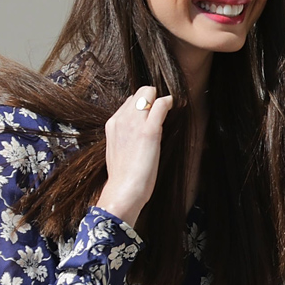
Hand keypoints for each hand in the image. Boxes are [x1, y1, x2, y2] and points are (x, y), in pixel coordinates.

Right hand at [95, 86, 172, 226]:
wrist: (123, 191)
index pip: (129, 102)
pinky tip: (172, 105)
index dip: (142, 106)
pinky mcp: (148, 131)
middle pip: (138, 93)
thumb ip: (125, 135)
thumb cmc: (123, 176)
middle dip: (151, 98)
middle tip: (160, 111)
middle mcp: (121, 119)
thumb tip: (137, 128)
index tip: (150, 114)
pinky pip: (160, 104)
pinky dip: (168, 102)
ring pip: (148, 92)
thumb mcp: (118, 150)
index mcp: (112, 124)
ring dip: (158, 99)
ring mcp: (134, 123)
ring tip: (166, 109)